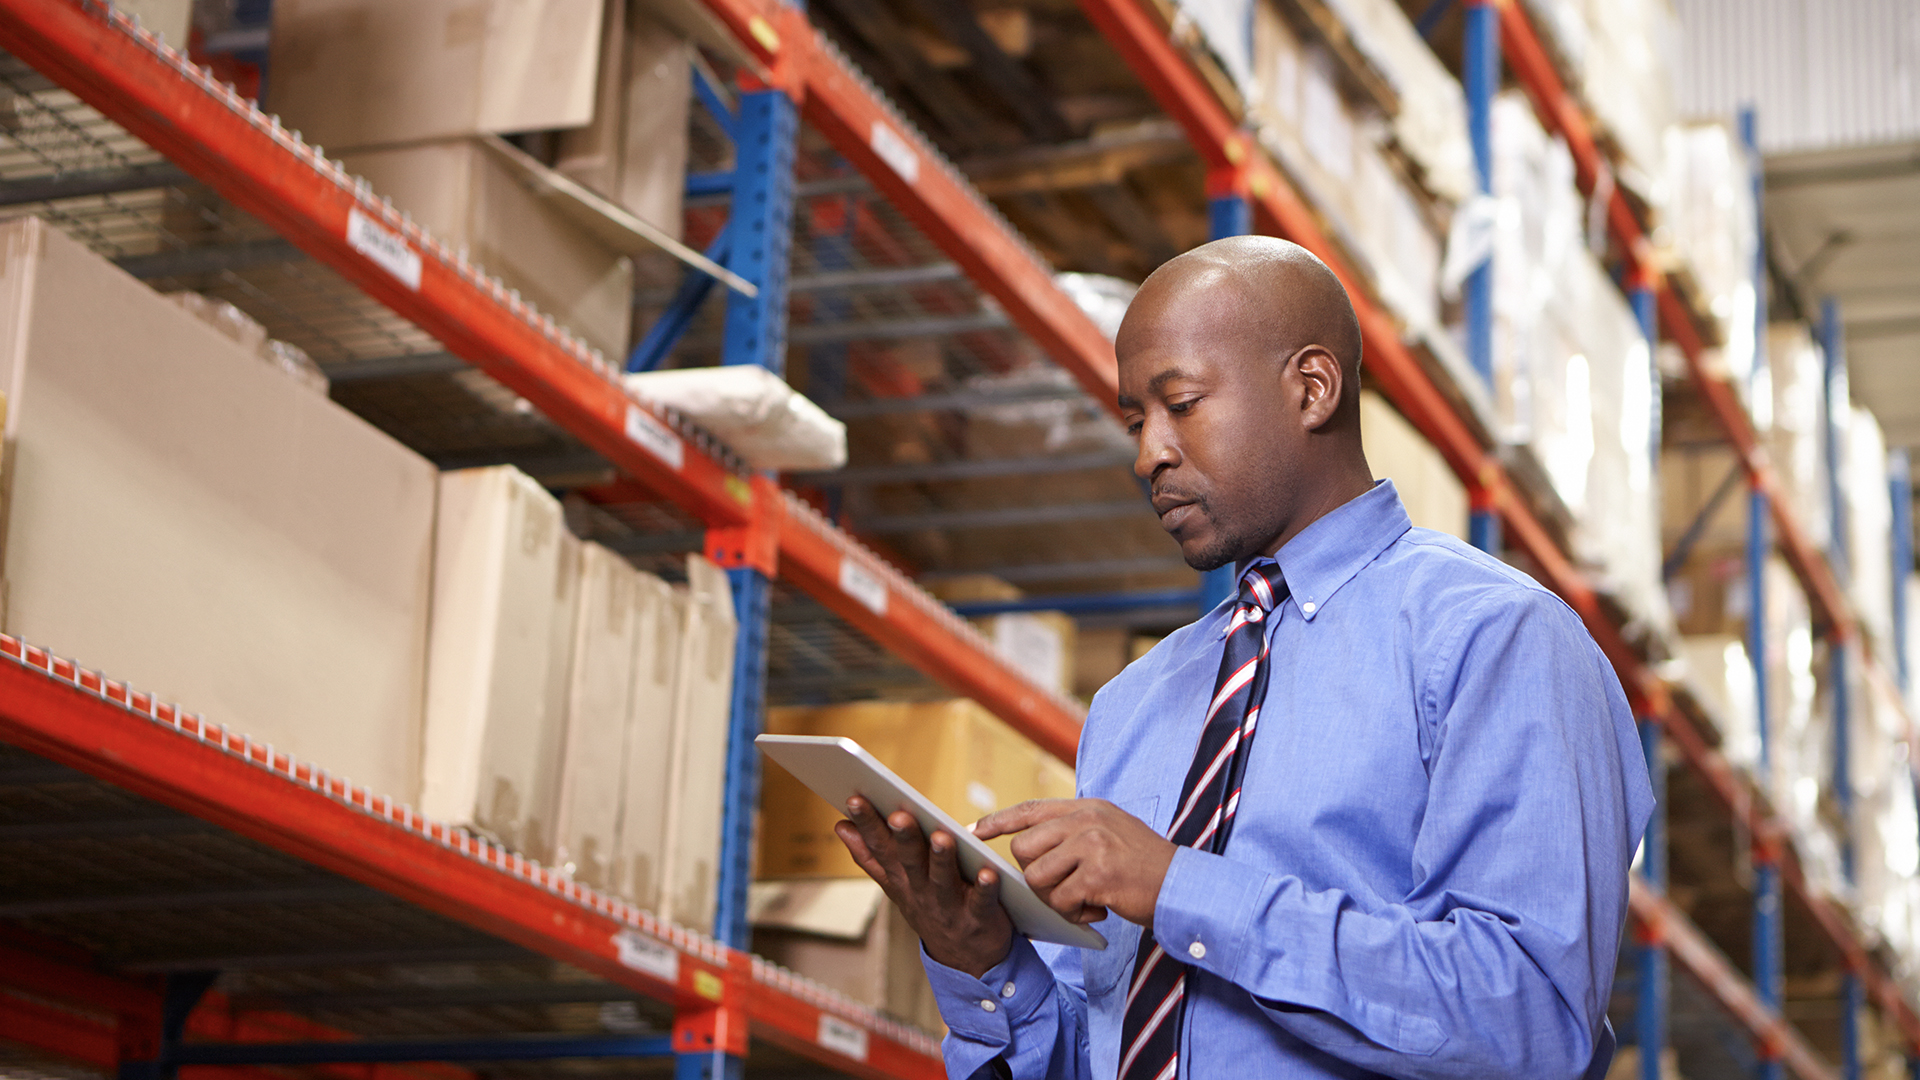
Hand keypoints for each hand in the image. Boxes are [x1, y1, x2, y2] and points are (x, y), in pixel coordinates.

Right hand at [834, 796, 1013, 976]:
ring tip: (940, 837)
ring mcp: (949, 907)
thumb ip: (870, 857)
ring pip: (943, 880)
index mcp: (901, 879)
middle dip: (903, 839)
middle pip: (910, 863)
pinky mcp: (980, 916)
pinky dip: (984, 888)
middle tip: (897, 815)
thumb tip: (841, 826)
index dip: (867, 825)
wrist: (967, 960)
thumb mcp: (896, 886)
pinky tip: (987, 873)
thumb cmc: (931, 910)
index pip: (880, 848)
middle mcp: (921, 892)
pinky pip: (982, 901)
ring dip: (941, 859)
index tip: (854, 798)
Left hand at [972, 799, 1175, 928]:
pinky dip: (1074, 913)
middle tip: (1062, 888)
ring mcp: (1092, 845)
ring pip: (1037, 877)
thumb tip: (1027, 848)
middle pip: (1024, 849)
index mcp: (1087, 808)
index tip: (974, 831)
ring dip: (1055, 898)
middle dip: (1034, 876)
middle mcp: (1087, 820)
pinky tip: (1097, 909)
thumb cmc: (1144, 868)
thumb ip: (1074, 832)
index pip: (1031, 810)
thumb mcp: (1110, 833)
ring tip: (1083, 900)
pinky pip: (1061, 900)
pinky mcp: (1098, 874)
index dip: (999, 821)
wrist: (1183, 887)